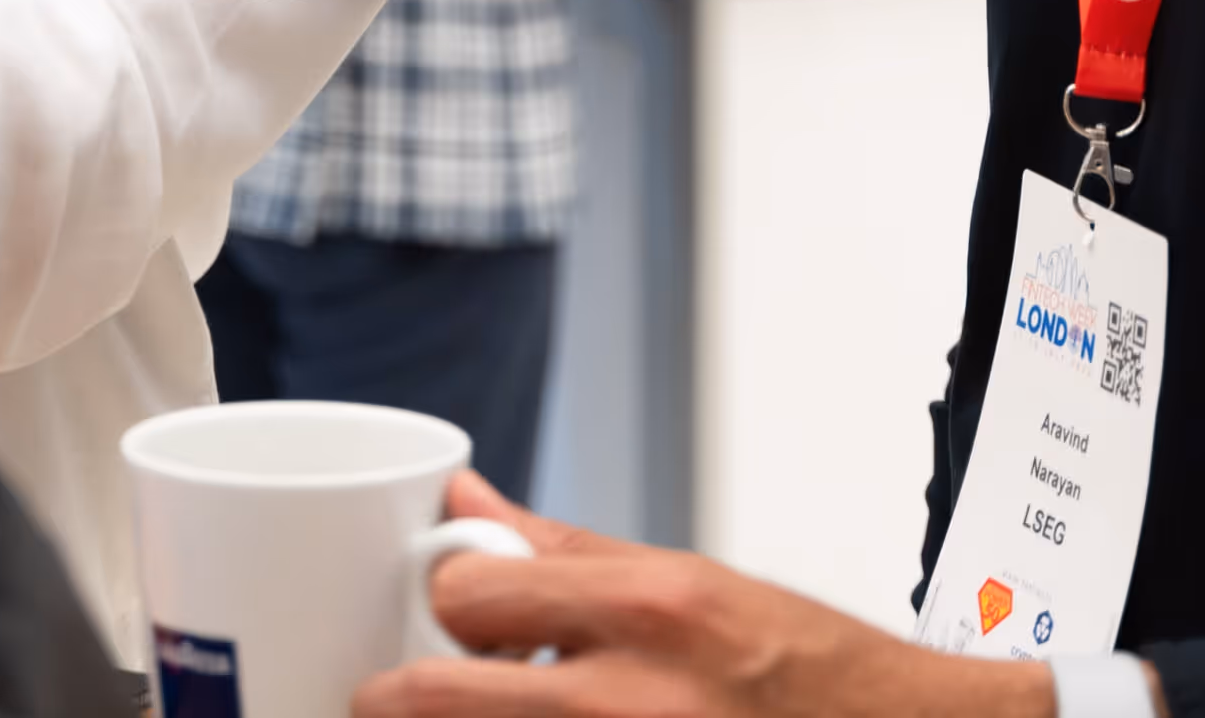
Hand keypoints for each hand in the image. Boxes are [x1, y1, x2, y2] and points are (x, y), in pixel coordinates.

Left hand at [357, 475, 1054, 716]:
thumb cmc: (809, 674)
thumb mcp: (694, 585)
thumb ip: (563, 552)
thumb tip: (464, 506)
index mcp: (651, 611)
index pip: (468, 596)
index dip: (441, 608)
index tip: (446, 620)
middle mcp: (634, 703)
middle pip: (431, 699)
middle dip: (399, 696)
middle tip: (395, 696)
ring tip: (485, 707)